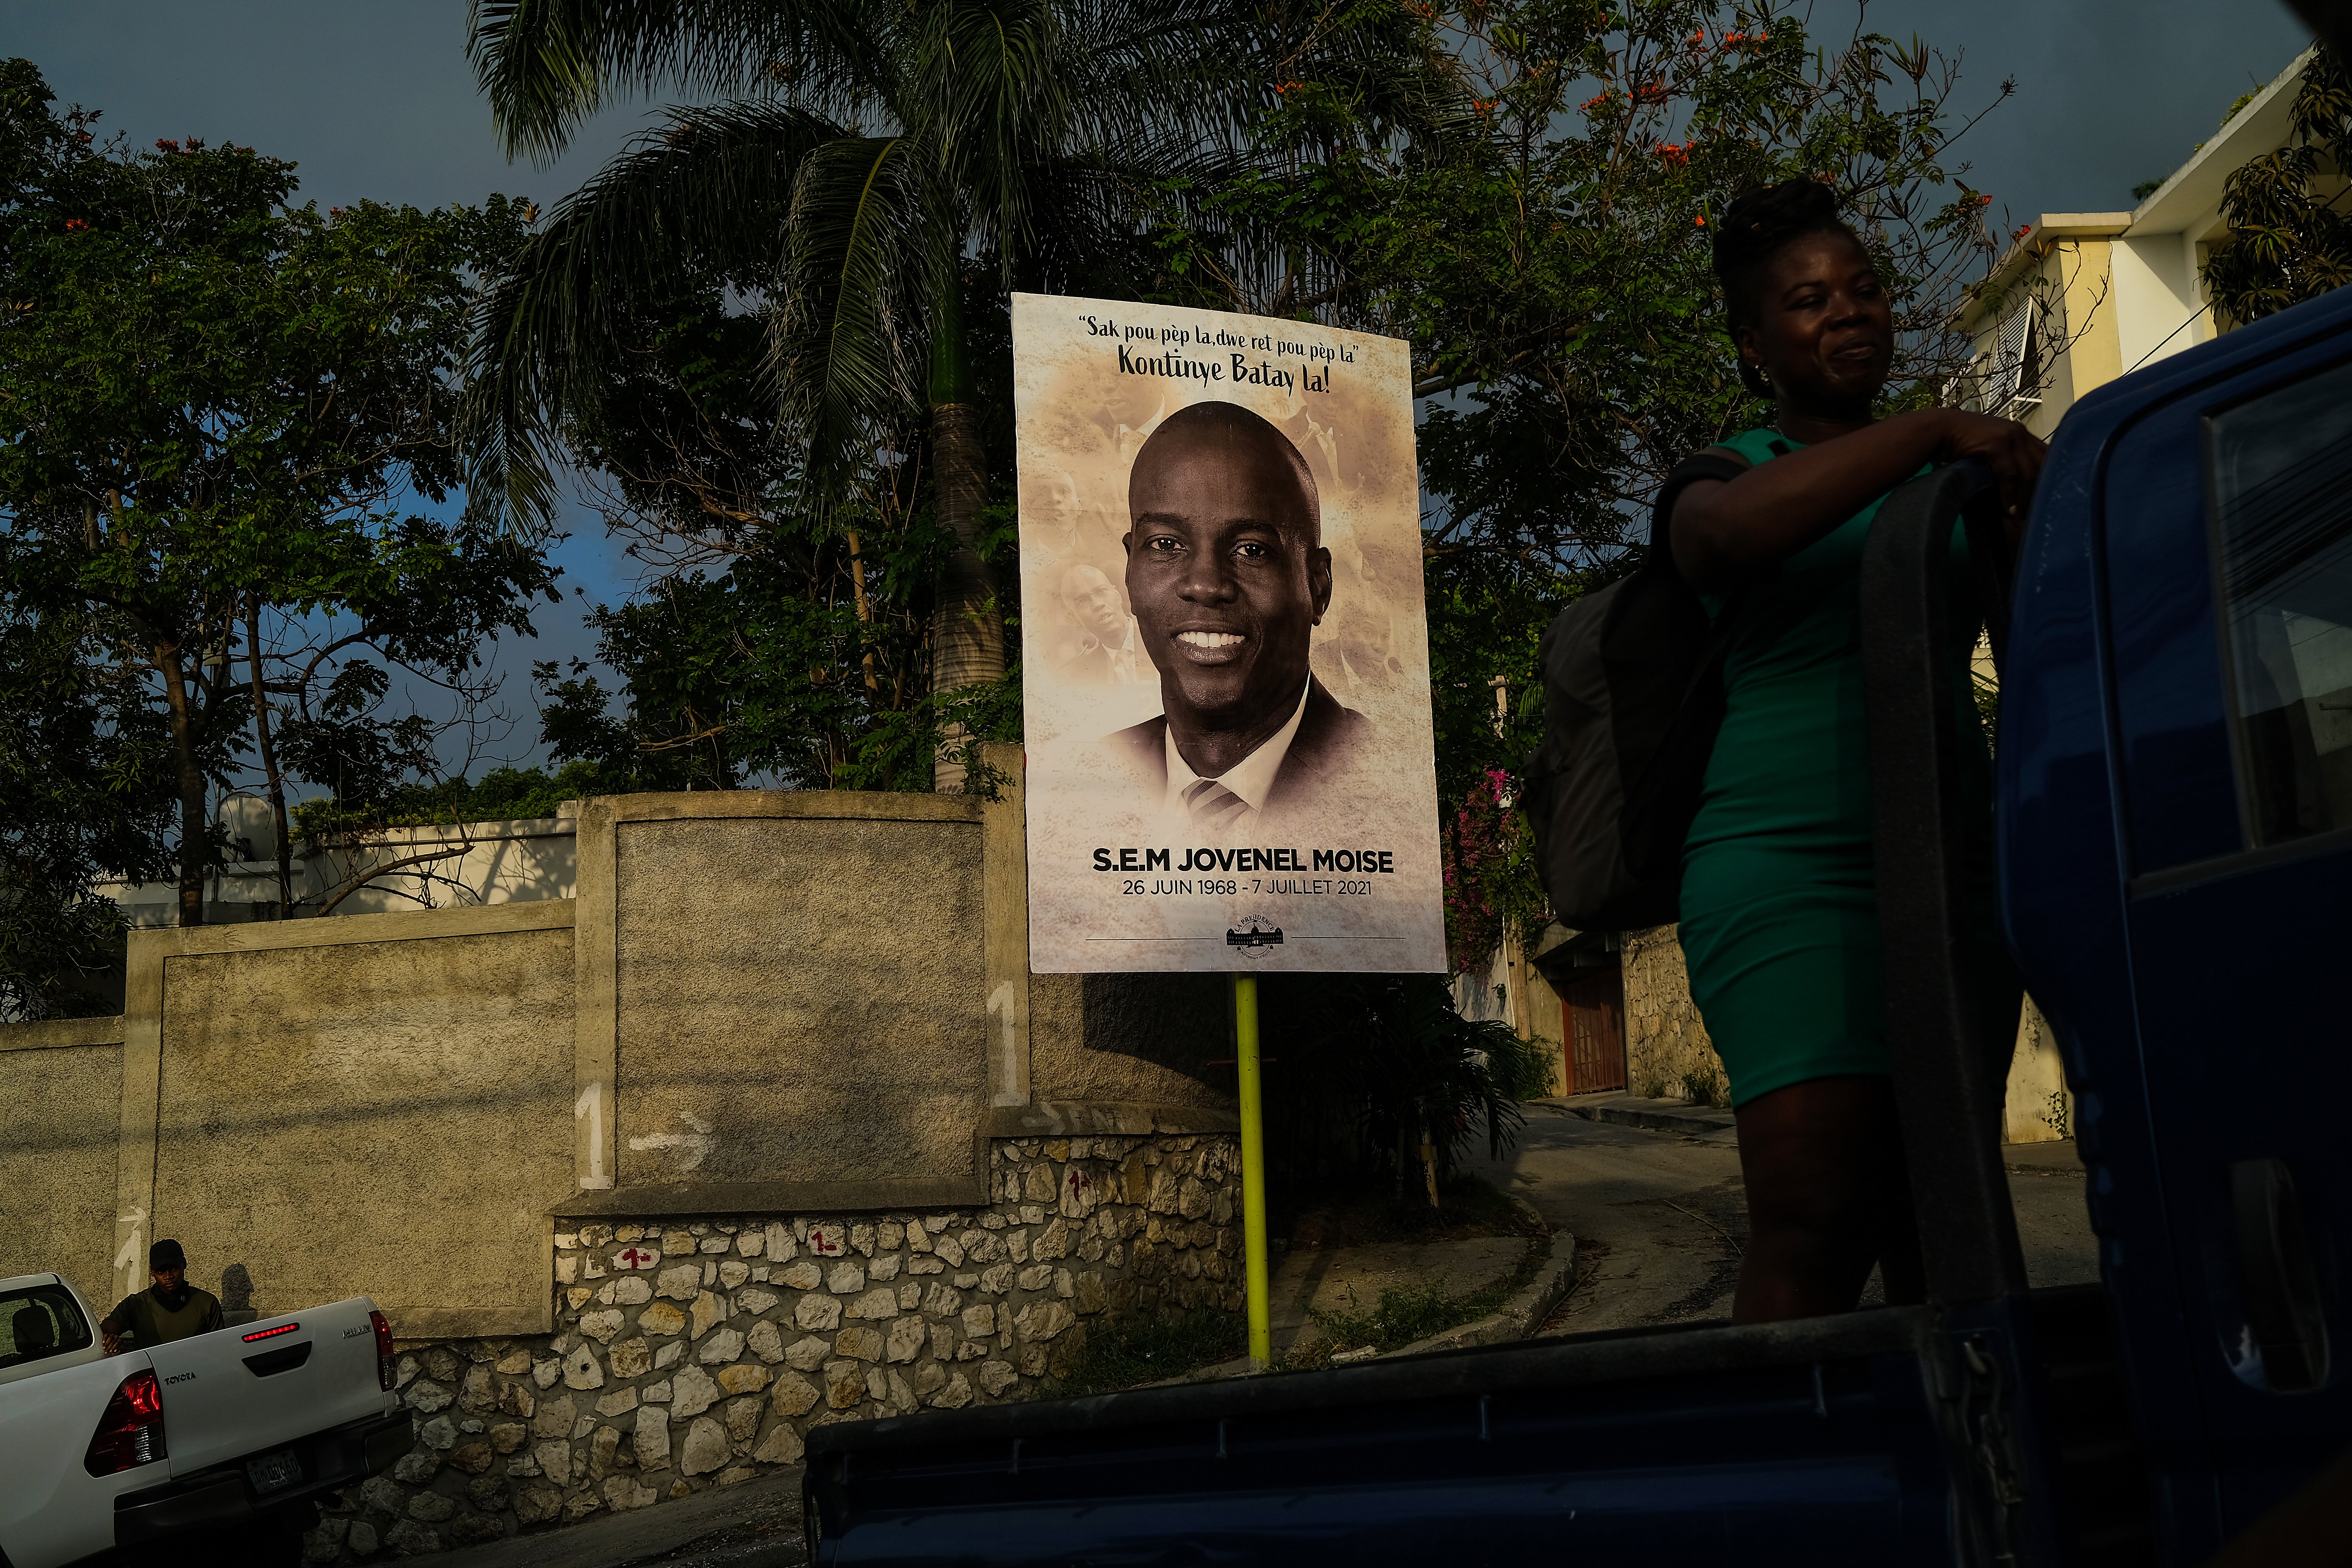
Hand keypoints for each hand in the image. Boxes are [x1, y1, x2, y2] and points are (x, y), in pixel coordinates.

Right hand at [102, 1326, 120, 1354]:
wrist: (113, 1338)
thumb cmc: (114, 1344)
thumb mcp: (117, 1347)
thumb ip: (116, 1349)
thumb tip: (115, 1351)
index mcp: (119, 1340)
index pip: (117, 1343)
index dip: (114, 1347)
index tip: (110, 1351)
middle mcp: (116, 1337)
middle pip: (113, 1342)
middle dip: (109, 1347)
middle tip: (106, 1351)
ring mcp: (112, 1335)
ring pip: (110, 1338)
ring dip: (106, 1343)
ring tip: (104, 1347)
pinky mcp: (108, 1334)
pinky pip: (106, 1335)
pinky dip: (104, 1338)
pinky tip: (103, 1342)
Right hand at [1932, 409, 2047, 536]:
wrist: (1938, 429)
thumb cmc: (1961, 444)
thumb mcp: (1990, 450)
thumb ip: (2006, 462)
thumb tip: (2017, 491)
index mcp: (2021, 433)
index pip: (2046, 458)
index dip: (2048, 481)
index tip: (2042, 503)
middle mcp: (2020, 432)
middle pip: (2042, 467)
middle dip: (2039, 494)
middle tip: (2032, 516)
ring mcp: (2010, 436)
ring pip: (2028, 473)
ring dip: (2024, 499)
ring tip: (2018, 518)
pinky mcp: (1997, 443)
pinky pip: (2010, 475)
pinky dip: (2009, 495)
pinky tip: (2007, 510)